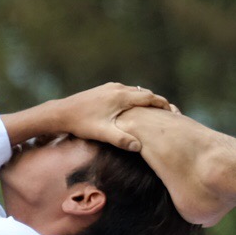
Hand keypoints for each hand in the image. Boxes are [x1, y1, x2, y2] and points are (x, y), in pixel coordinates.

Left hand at [2, 83, 171, 152]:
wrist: (61, 113)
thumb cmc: (83, 124)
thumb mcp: (103, 134)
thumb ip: (122, 140)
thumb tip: (140, 147)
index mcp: (122, 97)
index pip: (150, 97)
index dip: (164, 104)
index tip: (174, 112)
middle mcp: (119, 88)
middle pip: (145, 93)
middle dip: (157, 102)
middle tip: (168, 113)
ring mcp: (111, 87)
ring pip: (135, 92)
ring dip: (145, 100)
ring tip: (153, 112)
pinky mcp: (104, 89)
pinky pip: (126, 92)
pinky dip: (134, 99)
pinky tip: (133, 110)